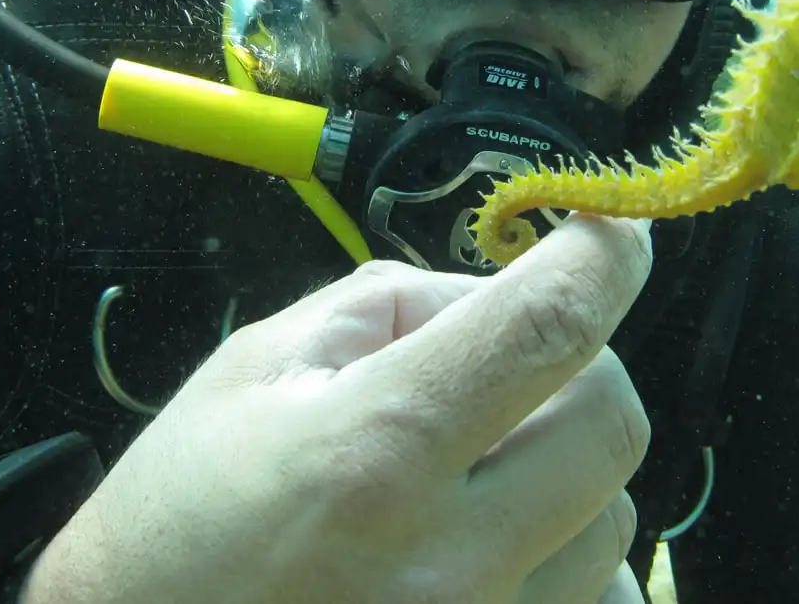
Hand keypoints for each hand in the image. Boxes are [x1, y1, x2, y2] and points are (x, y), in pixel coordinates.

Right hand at [19, 213, 653, 603]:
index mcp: (377, 449)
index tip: (611, 232)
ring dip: (566, 473)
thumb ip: (393, 306)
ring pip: (615, 519)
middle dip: (577, 370)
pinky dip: (566, 559)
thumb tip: (502, 294)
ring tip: (471, 478)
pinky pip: (601, 600)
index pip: (547, 326)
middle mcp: (451, 558)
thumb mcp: (257, 365)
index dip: (603, 257)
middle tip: (509, 373)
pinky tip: (490, 548)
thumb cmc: (183, 512)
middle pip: (612, 422)